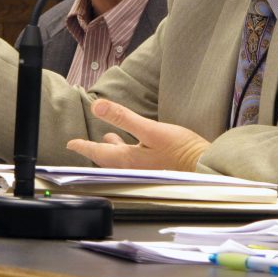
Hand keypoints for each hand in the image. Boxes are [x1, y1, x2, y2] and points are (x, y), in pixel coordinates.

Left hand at [66, 99, 209, 170]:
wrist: (205, 167)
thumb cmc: (181, 150)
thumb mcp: (150, 129)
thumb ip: (123, 117)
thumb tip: (98, 106)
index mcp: (127, 160)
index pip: (97, 152)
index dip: (83, 146)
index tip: (71, 143)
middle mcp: (132, 168)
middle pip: (107, 158)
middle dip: (95, 149)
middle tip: (83, 144)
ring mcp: (144, 169)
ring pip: (120, 160)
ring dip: (111, 150)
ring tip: (108, 139)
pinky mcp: (155, 168)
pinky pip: (133, 161)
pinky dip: (126, 151)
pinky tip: (134, 145)